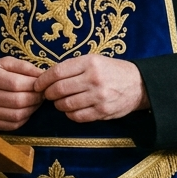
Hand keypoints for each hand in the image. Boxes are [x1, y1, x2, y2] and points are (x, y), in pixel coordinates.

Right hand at [0, 57, 43, 130]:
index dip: (34, 85)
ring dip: (33, 109)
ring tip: (36, 101)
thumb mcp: (2, 63)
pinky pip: (13, 125)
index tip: (42, 84)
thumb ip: (23, 66)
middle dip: (36, 98)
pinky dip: (24, 118)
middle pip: (18, 100)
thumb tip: (43, 74)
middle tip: (42, 94)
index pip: (17, 83)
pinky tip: (26, 110)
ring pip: (17, 114)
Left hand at [33, 55, 149, 122]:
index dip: (43, 80)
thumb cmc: (112, 70)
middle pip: (59, 89)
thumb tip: (47, 76)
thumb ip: (73, 67)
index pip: (57, 72)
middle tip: (47, 94)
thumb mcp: (94, 60)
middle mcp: (93, 79)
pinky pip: (77, 116)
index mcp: (89, 63)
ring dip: (58, 105)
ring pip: (66, 105)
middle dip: (48, 93)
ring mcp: (98, 97)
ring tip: (60, 101)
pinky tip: (71, 109)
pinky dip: (69, 114)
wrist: (139, 84)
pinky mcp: (102, 112)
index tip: (38, 84)